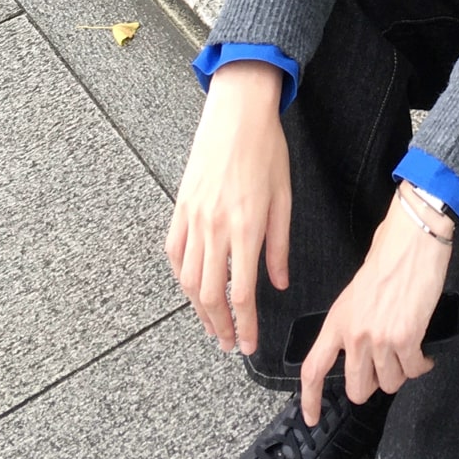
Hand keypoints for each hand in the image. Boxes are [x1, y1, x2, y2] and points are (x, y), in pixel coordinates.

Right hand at [165, 60, 290, 354]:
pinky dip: (181, 277)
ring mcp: (193, 218)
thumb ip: (279, 246)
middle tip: (229, 344)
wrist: (237, 113)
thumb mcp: (284, 197)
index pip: (241, 293)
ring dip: (199, 309)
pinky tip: (192, 288)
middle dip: (219, 327)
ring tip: (212, 326)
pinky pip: (175, 253)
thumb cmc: (266, 149)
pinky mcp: (180, 207)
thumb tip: (279, 283)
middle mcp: (216, 228)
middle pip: (210, 295)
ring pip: (188, 279)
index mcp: (246, 227)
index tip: (249, 343)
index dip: (245, 325)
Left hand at [300, 186, 452, 423]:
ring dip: (401, 372)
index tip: (311, 416)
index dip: (310, 399)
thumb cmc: (389, 253)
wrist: (413, 238)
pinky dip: (421, 365)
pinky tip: (424, 353)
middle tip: (386, 367)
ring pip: (389, 384)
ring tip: (408, 353)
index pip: (313, 368)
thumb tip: (363, 339)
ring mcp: (379, 339)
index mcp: (338, 319)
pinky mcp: (406, 339)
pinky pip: (413, 370)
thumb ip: (355, 319)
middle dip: (374, 383)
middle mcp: (354, 334)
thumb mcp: (358, 289)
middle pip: (357, 388)